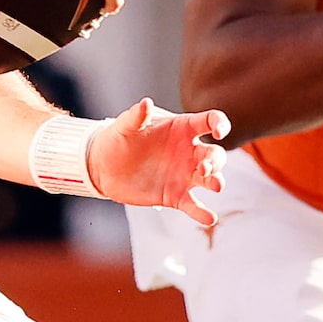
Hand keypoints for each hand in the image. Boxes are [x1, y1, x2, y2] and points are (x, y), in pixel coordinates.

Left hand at [86, 98, 229, 226]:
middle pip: (214, 154)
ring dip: (215, 181)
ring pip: (210, 178)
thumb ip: (136, 116)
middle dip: (215, 161)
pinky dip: (202, 212)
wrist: (103, 167)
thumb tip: (146, 103)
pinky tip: (209, 218)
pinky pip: (193, 205)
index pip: (209, 121)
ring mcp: (185, 175)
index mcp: (182, 129)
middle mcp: (189, 152)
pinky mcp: (175, 195)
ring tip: (213, 185)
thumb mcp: (124, 126)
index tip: (219, 131)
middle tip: (204, 168)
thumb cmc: (117, 139)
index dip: (219, 124)